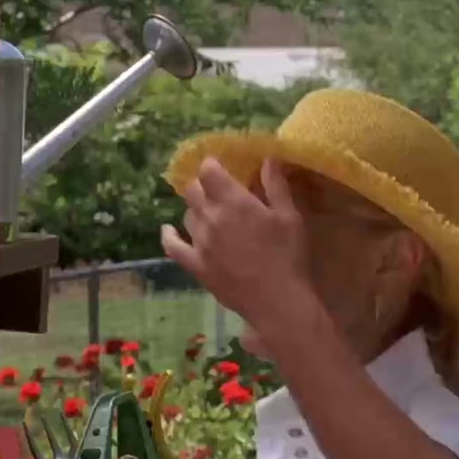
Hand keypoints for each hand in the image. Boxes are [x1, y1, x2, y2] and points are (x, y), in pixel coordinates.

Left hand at [161, 157, 313, 338]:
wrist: (277, 300)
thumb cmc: (288, 255)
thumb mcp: (290, 216)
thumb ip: (276, 185)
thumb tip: (267, 158)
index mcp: (233, 201)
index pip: (209, 170)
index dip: (213, 165)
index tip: (222, 168)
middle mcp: (210, 217)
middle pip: (193, 190)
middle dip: (204, 185)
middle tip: (218, 190)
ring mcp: (199, 242)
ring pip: (187, 215)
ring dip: (197, 209)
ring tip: (211, 213)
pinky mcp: (196, 265)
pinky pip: (173, 246)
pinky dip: (169, 235)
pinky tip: (169, 230)